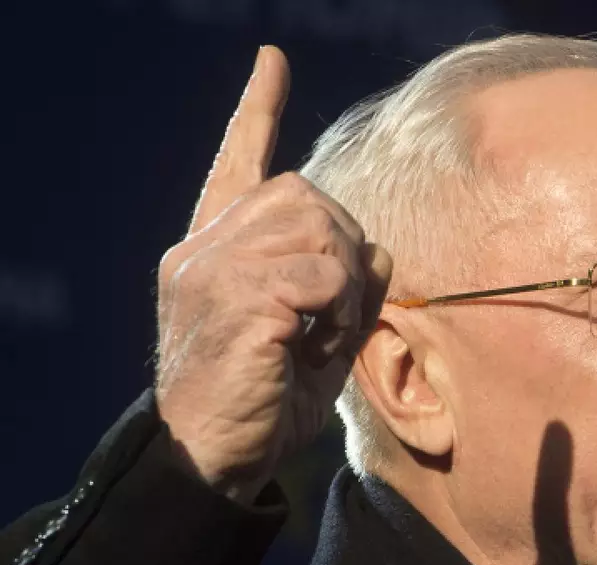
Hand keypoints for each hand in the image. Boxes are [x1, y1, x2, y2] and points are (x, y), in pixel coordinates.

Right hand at [155, 46, 390, 502]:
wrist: (214, 458)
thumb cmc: (264, 400)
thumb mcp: (315, 338)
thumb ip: (343, 289)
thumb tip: (381, 246)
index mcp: (216, 250)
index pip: (237, 163)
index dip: (257, 112)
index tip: (272, 63)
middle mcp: (204, 248)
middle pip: (303, 192)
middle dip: (344, 243)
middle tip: (338, 307)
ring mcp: (212, 270)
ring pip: (315, 225)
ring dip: (343, 278)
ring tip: (324, 330)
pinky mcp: (232, 300)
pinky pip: (319, 273)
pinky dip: (338, 309)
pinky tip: (315, 344)